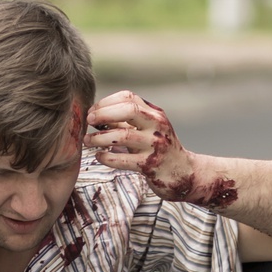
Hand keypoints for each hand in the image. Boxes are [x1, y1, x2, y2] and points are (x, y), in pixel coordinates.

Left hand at [86, 90, 236, 207]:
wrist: (184, 173)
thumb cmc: (158, 149)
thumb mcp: (147, 130)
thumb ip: (126, 122)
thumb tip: (96, 115)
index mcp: (155, 114)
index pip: (129, 97)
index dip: (107, 102)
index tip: (92, 111)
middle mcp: (158, 126)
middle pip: (129, 110)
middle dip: (104, 113)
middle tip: (89, 121)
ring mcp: (155, 145)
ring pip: (122, 136)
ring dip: (100, 138)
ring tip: (87, 141)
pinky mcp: (150, 166)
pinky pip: (123, 159)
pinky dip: (107, 157)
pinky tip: (100, 156)